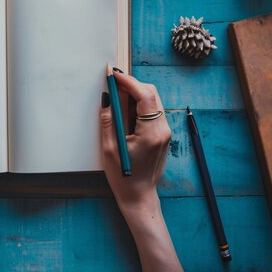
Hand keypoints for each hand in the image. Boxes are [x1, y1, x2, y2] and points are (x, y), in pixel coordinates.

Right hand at [100, 71, 170, 211]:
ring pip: (152, 100)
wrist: (139, 197)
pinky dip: (138, 105)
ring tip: (115, 101)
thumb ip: (108, 121)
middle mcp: (162, 130)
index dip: (128, 82)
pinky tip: (124, 113)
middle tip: (112, 86)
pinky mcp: (162, 134)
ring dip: (134, 95)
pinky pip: (152, 111)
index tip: (113, 74)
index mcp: (151, 134)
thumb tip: (107, 98)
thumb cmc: (124, 177)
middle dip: (131, 85)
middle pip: (151, 94)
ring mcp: (164, 132)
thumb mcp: (109, 149)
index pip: (144, 96)